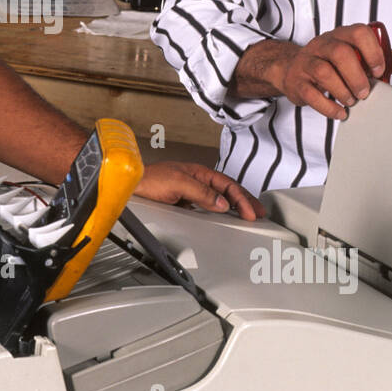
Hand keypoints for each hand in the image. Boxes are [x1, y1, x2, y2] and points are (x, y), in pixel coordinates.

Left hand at [135, 161, 265, 219]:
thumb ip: (201, 193)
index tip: (251, 213)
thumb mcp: (177, 184)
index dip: (242, 199)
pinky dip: (222, 211)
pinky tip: (225, 217)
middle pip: (227, 190)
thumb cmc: (148, 180)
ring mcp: (192, 191)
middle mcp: (197, 180)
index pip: (227, 185)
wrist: (131, 186)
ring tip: (249, 214)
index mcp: (199, 173)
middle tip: (260, 213)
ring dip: (236, 206)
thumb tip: (222, 203)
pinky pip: (209, 206)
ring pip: (220, 198)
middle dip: (246, 201)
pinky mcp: (185, 201)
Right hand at [255, 25, 391, 119]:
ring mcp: (307, 61)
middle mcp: (323, 45)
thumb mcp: (354, 54)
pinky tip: (338, 111)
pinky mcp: (297, 80)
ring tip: (351, 100)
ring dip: (342, 90)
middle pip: (340, 52)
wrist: (292, 68)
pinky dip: (327, 106)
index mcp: (341, 35)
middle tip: (364, 91)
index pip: (358, 33)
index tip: (380, 70)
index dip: (372, 52)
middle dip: (357, 76)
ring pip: (323, 71)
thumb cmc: (329, 61)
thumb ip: (381, 57)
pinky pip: (310, 93)